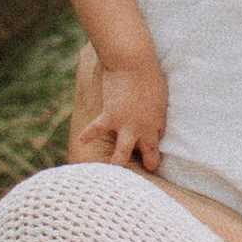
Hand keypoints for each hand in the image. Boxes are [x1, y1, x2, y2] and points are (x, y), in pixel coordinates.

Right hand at [76, 48, 167, 174]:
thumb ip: (154, 111)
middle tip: (140, 178)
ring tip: (110, 173)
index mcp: (156, 124)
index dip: (153, 155)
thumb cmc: (150, 75)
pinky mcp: (109, 117)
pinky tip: (81, 141)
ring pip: (120, 155)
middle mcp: (142, 130)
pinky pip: (95, 130)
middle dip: (144, 166)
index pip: (156, 146)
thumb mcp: (160, 96)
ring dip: (116, 164)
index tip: (151, 164)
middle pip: (144, 154)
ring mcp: (125, 126)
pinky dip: (87, 135)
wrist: (133, 63)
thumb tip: (151, 116)